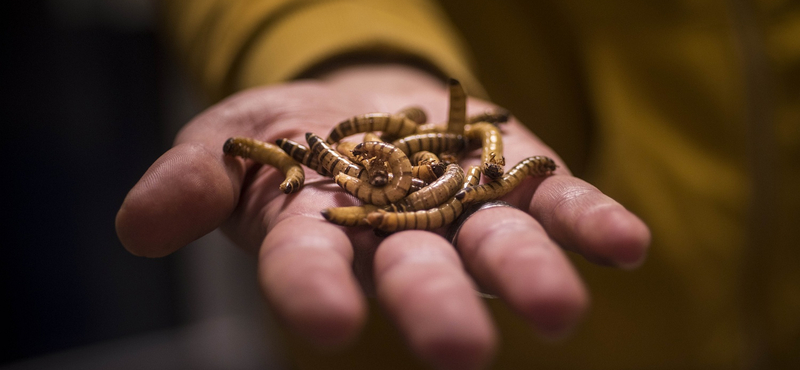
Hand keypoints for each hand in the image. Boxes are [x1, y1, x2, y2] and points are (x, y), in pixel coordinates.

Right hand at [116, 64, 649, 369]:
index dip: (314, 294)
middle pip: (416, 274)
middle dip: (435, 310)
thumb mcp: (225, 143)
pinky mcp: (515, 173)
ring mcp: (463, 209)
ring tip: (560, 313)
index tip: (325, 327)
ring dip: (528, 278)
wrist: (359, 101)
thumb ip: (192, 182)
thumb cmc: (286, 138)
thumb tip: (139, 226)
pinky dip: (590, 222)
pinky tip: (627, 246)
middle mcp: (397, 237)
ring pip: (496, 247)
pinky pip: (556, 201)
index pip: (308, 270)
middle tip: (462, 354)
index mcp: (319, 234)